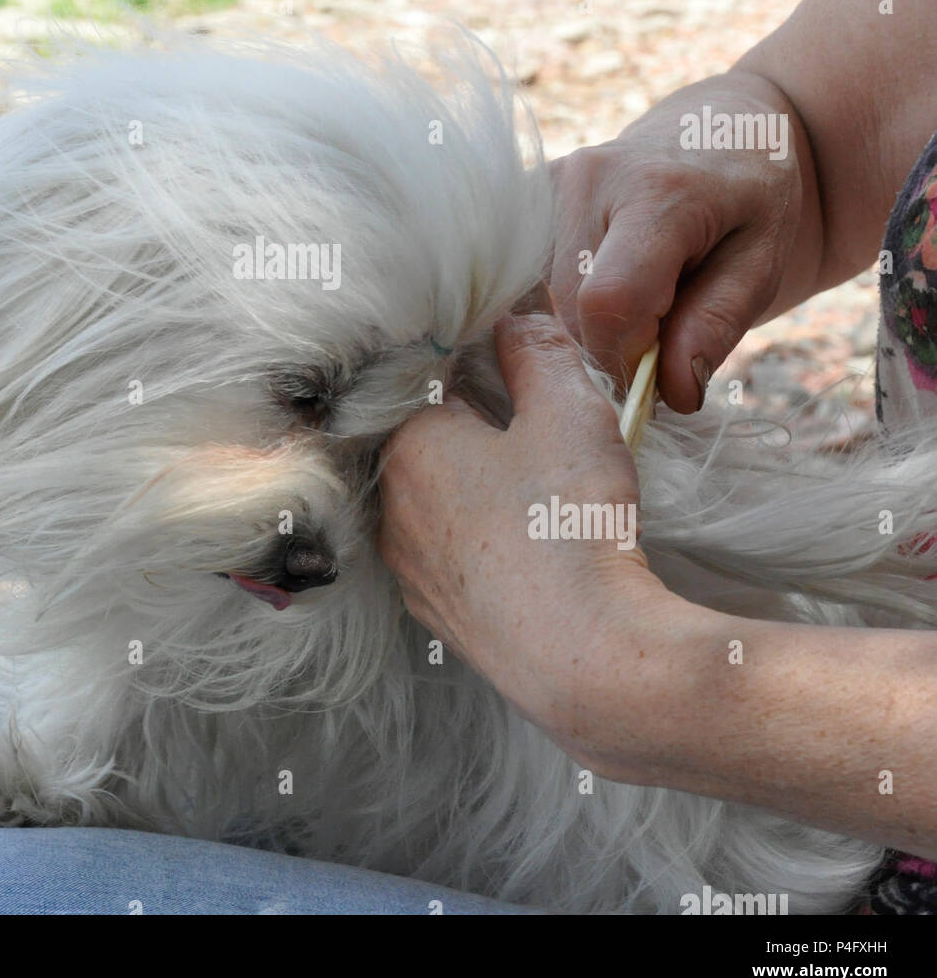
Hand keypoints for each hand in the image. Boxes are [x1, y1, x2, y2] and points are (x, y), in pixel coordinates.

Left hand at [379, 310, 689, 767]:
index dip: (471, 362)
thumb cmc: (570, 523)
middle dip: (472, 424)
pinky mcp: (438, 615)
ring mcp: (409, 568)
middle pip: (423, 440)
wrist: (586, 660)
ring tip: (537, 484)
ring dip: (474, 484)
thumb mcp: (568, 411)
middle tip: (532, 421)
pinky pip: (451, 554)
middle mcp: (390, 506)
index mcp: (406, 445)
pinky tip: (527, 542)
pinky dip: (480, 538)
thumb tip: (516, 318)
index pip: (422, 379)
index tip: (511, 360)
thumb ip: (537, 352)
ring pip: (434, 500)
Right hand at [547, 69, 818, 412]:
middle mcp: (588, 178)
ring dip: (591, 323)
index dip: (627, 358)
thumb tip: (671, 394)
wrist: (717, 130)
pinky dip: (567, 301)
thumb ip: (717, 326)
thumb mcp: (762, 264)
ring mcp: (550, 183)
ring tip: (641, 298)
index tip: (660, 374)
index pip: (610, 302)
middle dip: (615, 343)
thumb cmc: (748, 203)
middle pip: (573, 308)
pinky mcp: (529, 196)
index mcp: (659, 191)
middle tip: (663, 333)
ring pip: (546, 301)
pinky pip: (532, 279)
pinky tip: (607, 280)